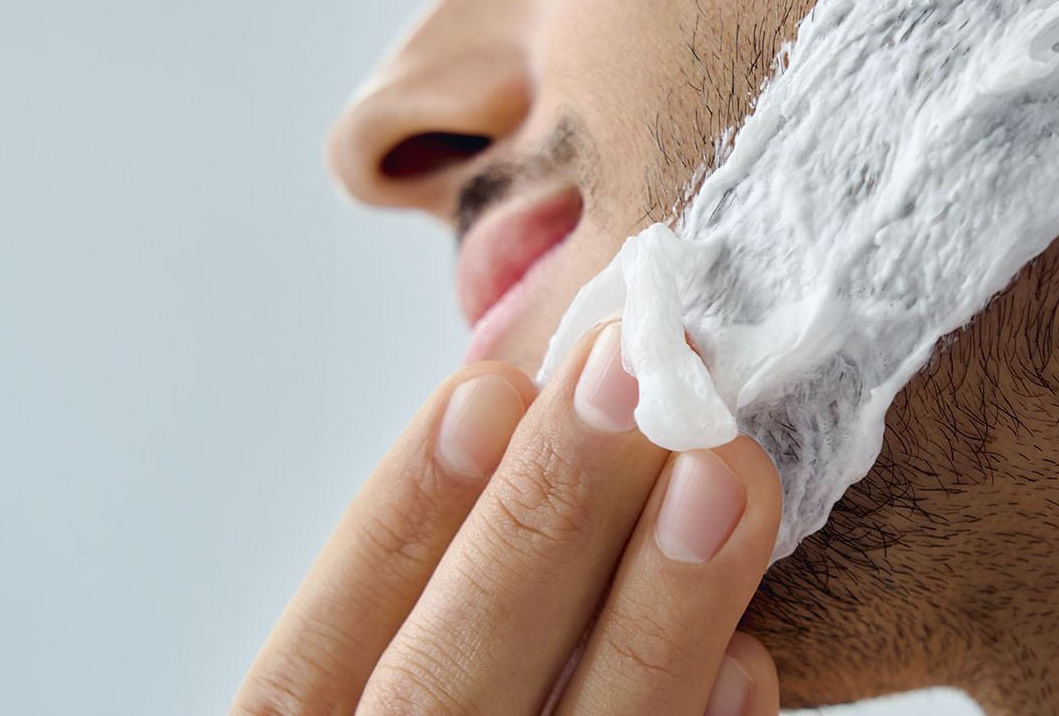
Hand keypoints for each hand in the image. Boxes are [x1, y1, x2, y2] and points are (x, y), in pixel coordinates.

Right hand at [231, 322, 782, 715]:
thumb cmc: (442, 704)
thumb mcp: (365, 688)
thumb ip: (408, 608)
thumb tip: (515, 412)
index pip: (307, 663)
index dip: (393, 526)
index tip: (485, 390)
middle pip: (435, 692)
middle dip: (535, 526)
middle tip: (627, 375)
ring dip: (650, 608)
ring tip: (722, 470)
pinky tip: (751, 649)